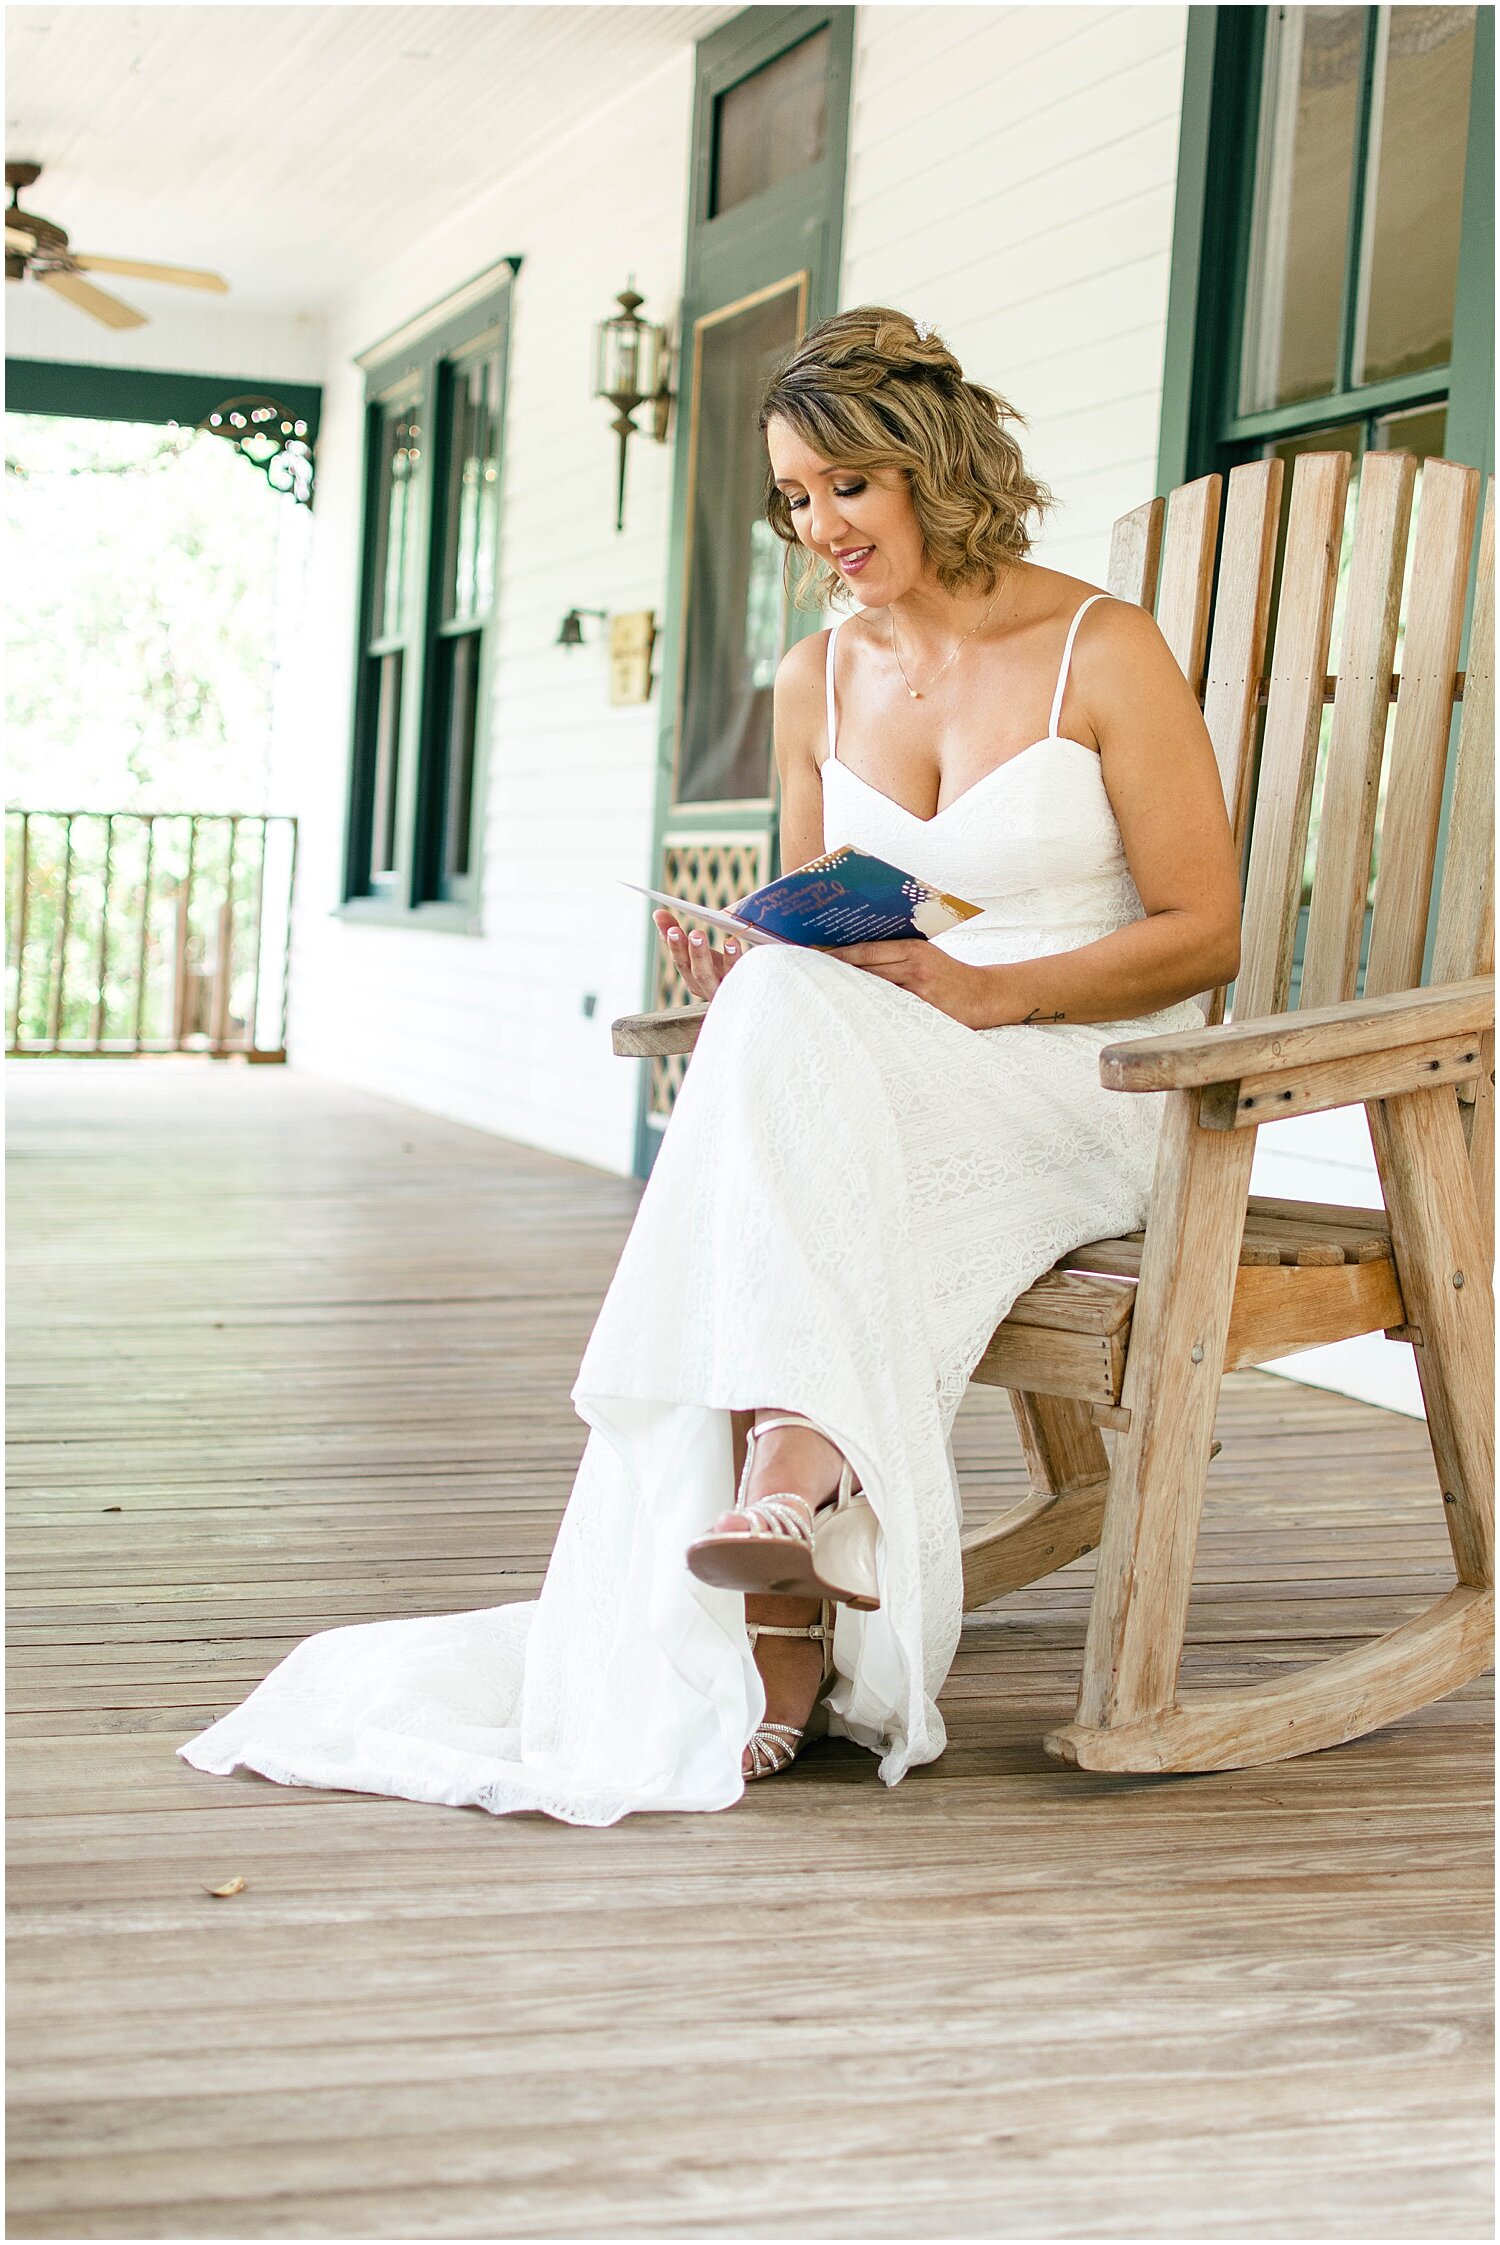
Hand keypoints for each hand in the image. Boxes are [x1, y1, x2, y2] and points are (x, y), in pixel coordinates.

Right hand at [654, 909, 742, 1003]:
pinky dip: (737, 961)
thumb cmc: (722, 970)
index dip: (675, 946)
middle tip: (696, 934)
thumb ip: (676, 934)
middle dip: (695, 953)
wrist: (751, 993)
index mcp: (694, 978)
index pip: (681, 961)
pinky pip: (741, 978)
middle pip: (698, 972)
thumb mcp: (701, 952)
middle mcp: (707, 988)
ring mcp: (726, 992)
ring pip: (721, 980)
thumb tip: (657, 913)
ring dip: (722, 961)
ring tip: (726, 941)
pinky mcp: (744, 992)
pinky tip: (735, 944)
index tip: (673, 930)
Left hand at [827, 938, 992, 1026]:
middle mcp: (915, 965)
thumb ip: (897, 956)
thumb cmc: (949, 976)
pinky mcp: (924, 1008)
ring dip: (849, 992)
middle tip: (810, 975)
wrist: (984, 995)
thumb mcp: (927, 956)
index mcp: (913, 947)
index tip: (815, 956)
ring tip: (823, 995)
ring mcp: (919, 989)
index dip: (839, 954)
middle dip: (838, 972)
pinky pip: (890, 1008)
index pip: (867, 950)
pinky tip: (853, 1014)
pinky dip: (871, 1010)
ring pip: (875, 989)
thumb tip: (856, 958)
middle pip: (867, 969)